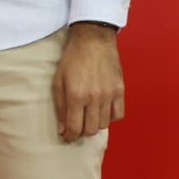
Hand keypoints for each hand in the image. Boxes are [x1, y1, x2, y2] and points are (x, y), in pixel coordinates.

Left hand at [52, 22, 124, 141]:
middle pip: (90, 130)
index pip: (74, 128)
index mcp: (76, 95)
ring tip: (88, 116)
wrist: (93, 40)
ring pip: (104, 124)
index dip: (69, 137)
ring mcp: (109, 95)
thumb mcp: (58, 80)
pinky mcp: (120, 91)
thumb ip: (60, 106)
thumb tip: (63, 128)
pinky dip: (110, 117)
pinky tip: (102, 110)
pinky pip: (118, 115)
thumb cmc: (72, 58)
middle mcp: (94, 98)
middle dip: (81, 132)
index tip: (66, 137)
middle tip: (76, 127)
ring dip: (95, 124)